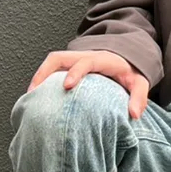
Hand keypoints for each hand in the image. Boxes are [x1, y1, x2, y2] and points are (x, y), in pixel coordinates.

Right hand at [26, 50, 149, 118]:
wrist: (128, 59)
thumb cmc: (131, 72)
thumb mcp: (140, 82)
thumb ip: (139, 96)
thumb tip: (135, 114)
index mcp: (102, 59)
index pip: (86, 61)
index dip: (76, 72)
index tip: (66, 86)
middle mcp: (85, 56)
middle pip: (59, 57)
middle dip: (45, 73)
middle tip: (34, 94)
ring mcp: (75, 59)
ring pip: (52, 62)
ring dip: (39, 77)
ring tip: (30, 98)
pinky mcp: (69, 65)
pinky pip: (52, 68)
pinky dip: (41, 79)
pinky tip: (36, 97)